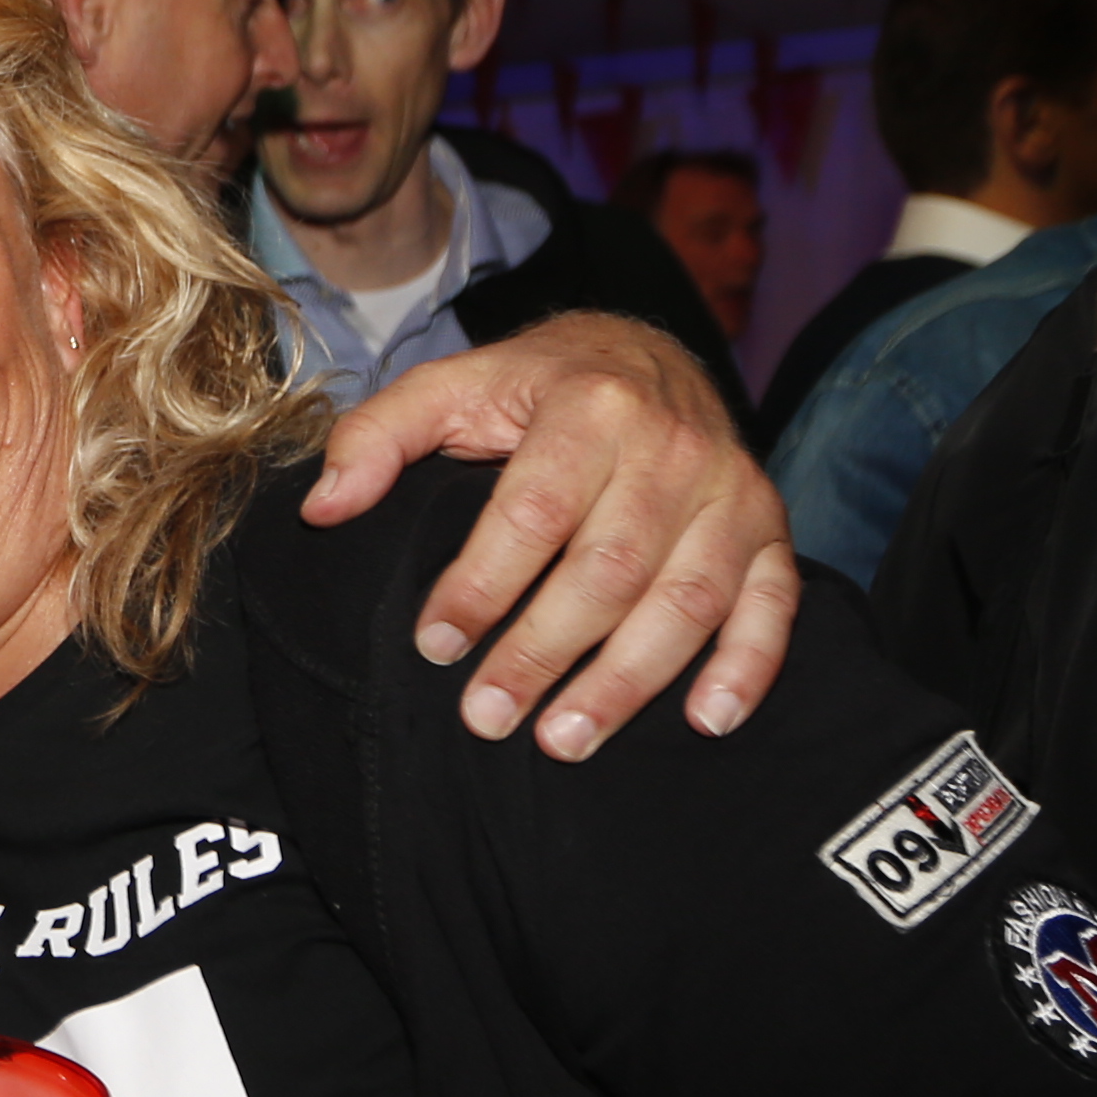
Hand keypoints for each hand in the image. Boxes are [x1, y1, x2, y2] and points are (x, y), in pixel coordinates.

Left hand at [303, 312, 794, 756]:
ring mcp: (730, 492)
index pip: (532, 512)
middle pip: (606, 570)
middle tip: (486, 717)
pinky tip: (704, 721)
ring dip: (626, 682)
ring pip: (685, 601)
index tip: (434, 643)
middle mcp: (672, 447)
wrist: (646, 355)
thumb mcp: (451, 386)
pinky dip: (747, 668)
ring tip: (564, 741)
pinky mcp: (770, 529)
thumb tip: (324, 506)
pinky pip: (773, 606)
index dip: (482, 584)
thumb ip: (378, 437)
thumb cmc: (537, 388)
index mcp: (589, 406)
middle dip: (541, 653)